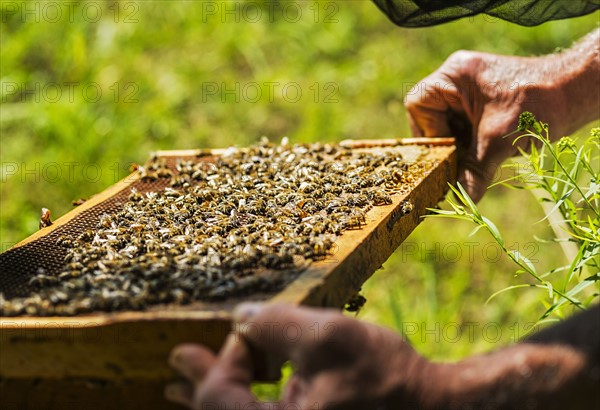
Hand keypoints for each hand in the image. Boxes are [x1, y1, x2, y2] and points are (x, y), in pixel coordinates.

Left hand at [166, 303, 598, 408]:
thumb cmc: (385, 376)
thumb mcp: (327, 335)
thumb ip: (274, 323)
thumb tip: (241, 319)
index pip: (220, 399)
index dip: (217, 362)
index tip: (209, 340)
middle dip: (200, 386)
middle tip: (176, 363)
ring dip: (216, 399)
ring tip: (185, 383)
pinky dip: (243, 406)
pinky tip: (240, 392)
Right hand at [404, 30, 598, 201]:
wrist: (578, 92)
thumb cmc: (539, 105)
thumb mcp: (499, 141)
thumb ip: (474, 171)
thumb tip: (462, 200)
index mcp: (454, 74)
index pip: (419, 104)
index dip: (428, 131)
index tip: (447, 151)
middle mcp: (458, 79)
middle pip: (431, 118)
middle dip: (446, 143)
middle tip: (459, 162)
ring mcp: (471, 91)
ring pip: (449, 126)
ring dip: (461, 147)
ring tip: (478, 159)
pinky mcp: (484, 104)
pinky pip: (465, 128)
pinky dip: (472, 145)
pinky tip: (486, 155)